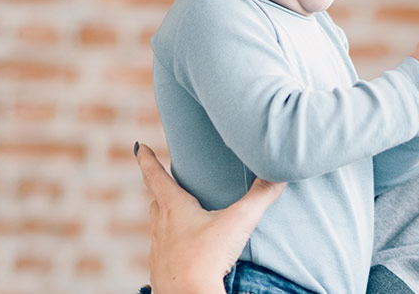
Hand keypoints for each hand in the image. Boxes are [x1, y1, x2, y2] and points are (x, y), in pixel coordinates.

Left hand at [135, 143, 285, 293]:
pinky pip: (163, 254)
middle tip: (168, 183)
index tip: (139, 147)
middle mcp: (161, 227)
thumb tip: (279, 175)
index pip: (155, 176)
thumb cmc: (207, 257)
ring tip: (182, 221)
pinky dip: (172, 248)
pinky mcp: (161, 272)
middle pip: (156, 202)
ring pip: (158, 229)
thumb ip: (261, 196)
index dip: (146, 159)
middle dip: (161, 191)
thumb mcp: (238, 221)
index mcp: (174, 208)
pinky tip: (185, 253)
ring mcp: (158, 251)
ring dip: (167, 221)